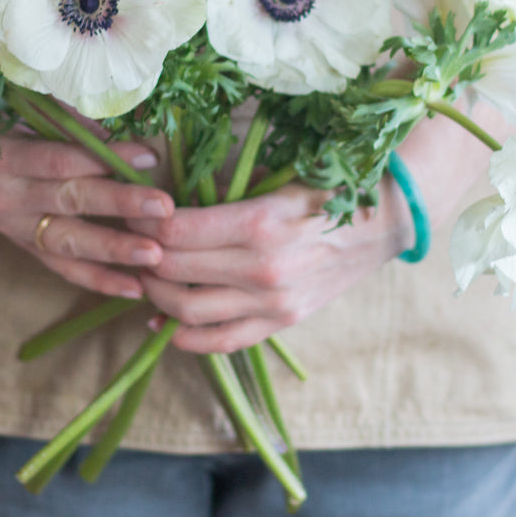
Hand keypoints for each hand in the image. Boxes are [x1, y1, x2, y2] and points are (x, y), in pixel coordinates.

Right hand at [0, 102, 172, 297]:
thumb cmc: (16, 113)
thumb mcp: (37, 106)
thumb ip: (76, 122)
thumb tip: (130, 138)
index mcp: (2, 155)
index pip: (63, 159)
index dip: (107, 158)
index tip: (150, 156)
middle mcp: (2, 196)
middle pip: (69, 200)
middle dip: (121, 205)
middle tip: (164, 210)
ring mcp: (11, 227)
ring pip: (68, 242)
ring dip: (114, 250)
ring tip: (155, 257)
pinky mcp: (23, 246)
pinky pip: (63, 267)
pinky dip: (99, 278)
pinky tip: (134, 288)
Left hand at [127, 180, 413, 352]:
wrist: (384, 219)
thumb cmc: (327, 185)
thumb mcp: (275, 176)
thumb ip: (223, 189)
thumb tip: (169, 199)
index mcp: (258, 223)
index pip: (175, 231)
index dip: (144, 222)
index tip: (132, 211)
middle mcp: (262, 269)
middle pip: (173, 269)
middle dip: (140, 255)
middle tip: (131, 241)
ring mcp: (273, 302)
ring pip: (188, 310)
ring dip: (154, 295)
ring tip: (145, 277)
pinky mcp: (283, 322)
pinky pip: (222, 340)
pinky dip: (186, 337)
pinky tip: (166, 323)